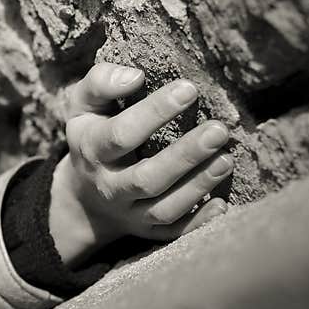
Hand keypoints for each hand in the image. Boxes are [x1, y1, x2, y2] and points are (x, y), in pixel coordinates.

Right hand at [49, 62, 231, 267]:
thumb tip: (135, 75)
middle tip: (219, 129)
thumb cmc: (92, 136)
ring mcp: (129, 213)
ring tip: (226, 158)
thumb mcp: (83, 106)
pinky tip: (222, 202)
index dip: (155, 112)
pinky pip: (173, 233)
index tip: (188, 89)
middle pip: (147, 178)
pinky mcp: (147, 231)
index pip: (122, 134)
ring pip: (164, 208)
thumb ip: (101, 83)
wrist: (82, 196)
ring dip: (197, 186)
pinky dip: (198, 222)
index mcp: (91, 150)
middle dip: (185, 155)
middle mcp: (109, 186)